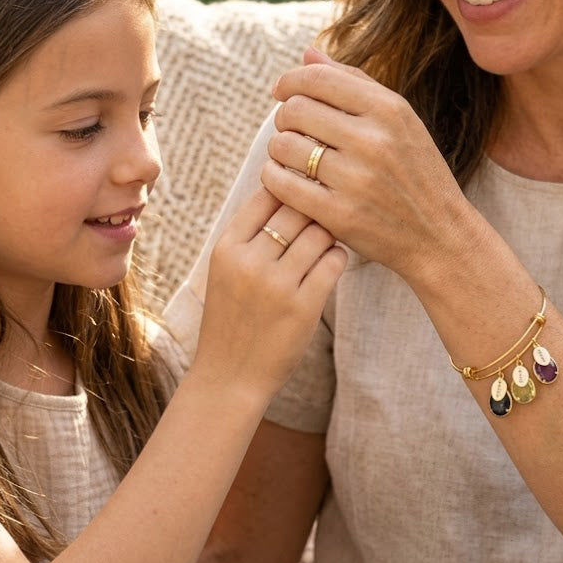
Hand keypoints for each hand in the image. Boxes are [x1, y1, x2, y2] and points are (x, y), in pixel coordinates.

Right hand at [194, 185, 346, 399]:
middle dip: (315, 208)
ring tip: (327, 241)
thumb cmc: (233, 316)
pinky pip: (333, 262)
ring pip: (320, 233)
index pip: (267, 195)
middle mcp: (249, 261)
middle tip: (326, 212)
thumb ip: (250, 233)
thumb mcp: (225, 269)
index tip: (305, 190)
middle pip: (297, 209)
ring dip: (330, 234)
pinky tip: (331, 262)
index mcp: (227, 247)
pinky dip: (337, 257)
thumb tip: (284, 186)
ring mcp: (277, 284)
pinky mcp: (303, 306)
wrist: (229, 375)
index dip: (291, 188)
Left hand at [260, 48, 467, 280]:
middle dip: (285, 117)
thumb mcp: (401, 121)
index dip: (290, 81)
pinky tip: (286, 178)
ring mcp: (356, 179)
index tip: (283, 92)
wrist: (440, 235)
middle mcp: (374, 140)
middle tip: (292, 129)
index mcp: (390, 110)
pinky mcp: (340, 215)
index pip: (318, 78)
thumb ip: (355, 83)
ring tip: (292, 156)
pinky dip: (274, 177)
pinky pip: (282, 184)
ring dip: (278, 149)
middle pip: (295, 110)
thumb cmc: (417, 173)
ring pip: (284, 146)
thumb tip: (307, 53)